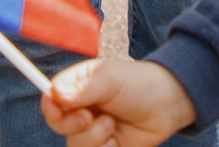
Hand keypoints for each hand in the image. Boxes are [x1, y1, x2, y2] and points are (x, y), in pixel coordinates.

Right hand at [41, 57, 197, 144]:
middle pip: (58, 127)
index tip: (60, 109)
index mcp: (77, 88)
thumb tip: (55, 95)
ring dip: (92, 139)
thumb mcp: (111, 79)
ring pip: (75, 146)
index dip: (51, 107)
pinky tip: (117, 143)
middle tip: (90, 117)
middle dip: (74, 125)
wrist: (167, 106)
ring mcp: (92, 133)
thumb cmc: (138, 84)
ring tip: (112, 126)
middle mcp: (81, 112)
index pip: (51, 100)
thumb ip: (83, 88)